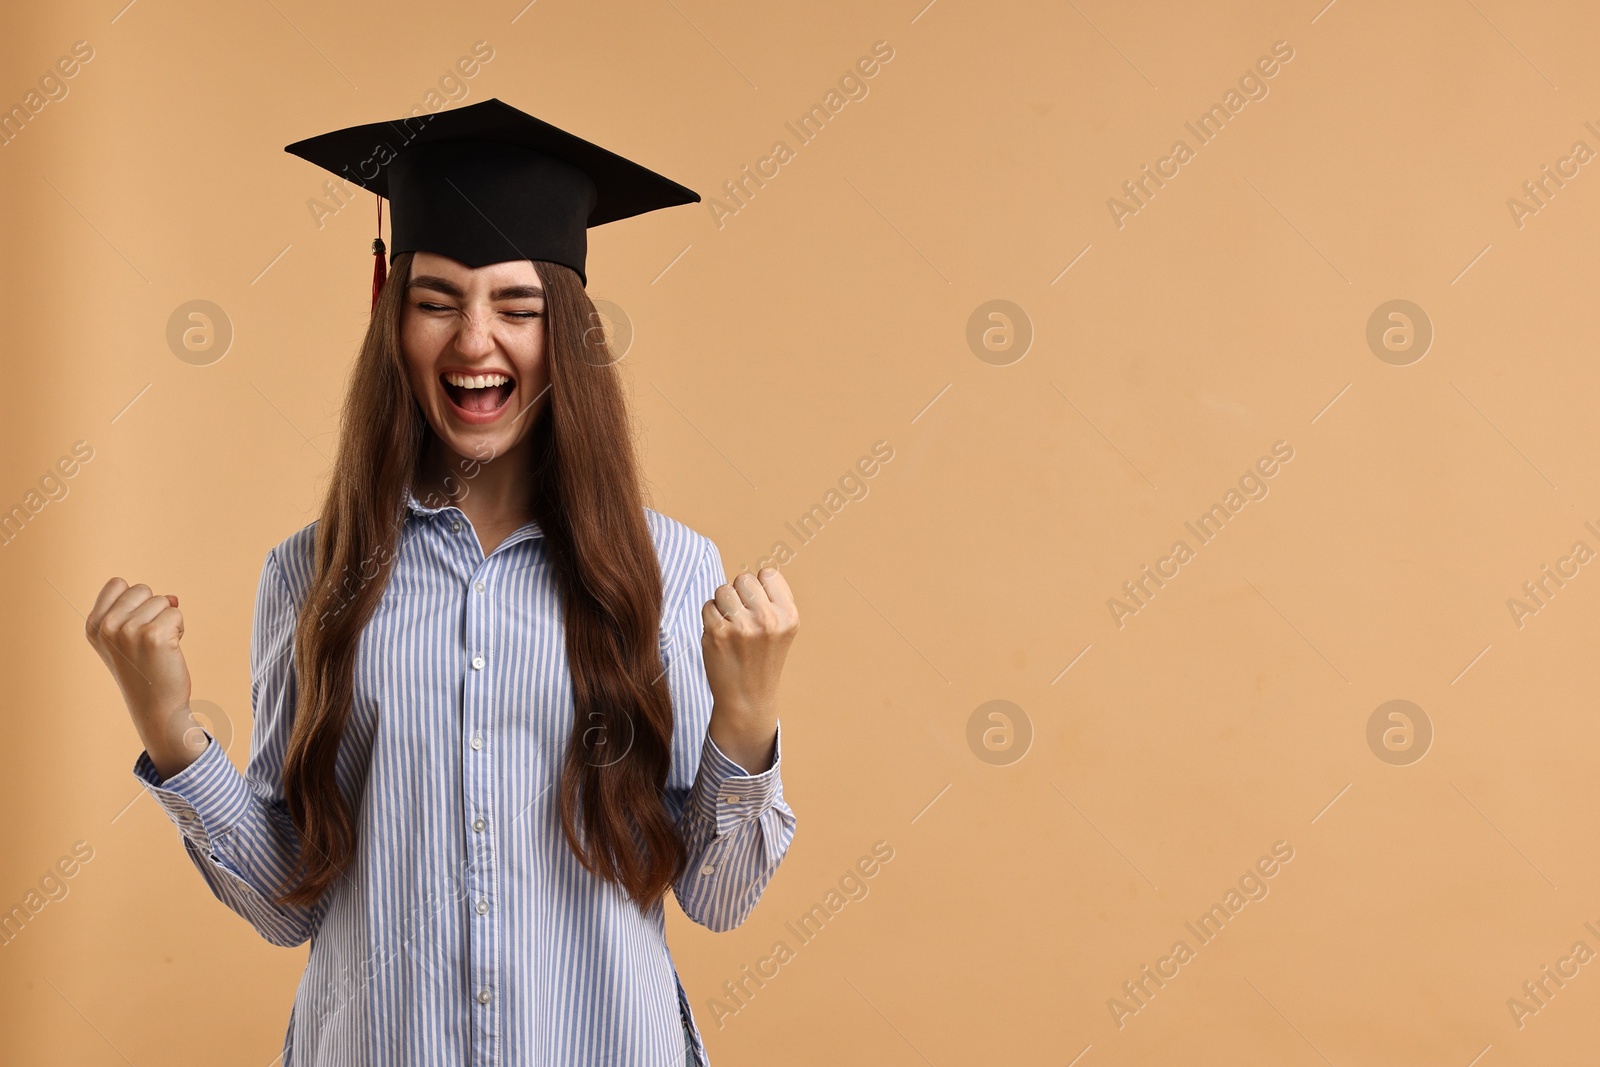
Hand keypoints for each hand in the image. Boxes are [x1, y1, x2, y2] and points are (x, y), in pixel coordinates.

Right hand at [85, 578, 199, 779]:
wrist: (156, 705)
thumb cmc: (144, 669)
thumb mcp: (124, 638)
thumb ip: (136, 611)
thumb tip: (173, 597)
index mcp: (93, 625)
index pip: (117, 584)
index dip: (135, 600)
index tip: (134, 627)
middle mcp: (107, 626)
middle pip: (142, 589)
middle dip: (153, 609)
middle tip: (148, 640)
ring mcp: (128, 630)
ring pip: (162, 600)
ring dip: (168, 620)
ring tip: (158, 647)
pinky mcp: (153, 636)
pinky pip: (176, 613)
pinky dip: (179, 628)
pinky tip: (169, 650)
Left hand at [701, 567, 797, 772]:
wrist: (748, 698)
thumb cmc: (763, 659)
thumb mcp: (782, 629)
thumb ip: (772, 600)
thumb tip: (753, 574)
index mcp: (788, 615)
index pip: (768, 574)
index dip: (759, 588)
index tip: (758, 608)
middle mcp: (768, 619)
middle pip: (743, 579)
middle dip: (739, 594)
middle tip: (742, 618)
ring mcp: (742, 626)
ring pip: (722, 589)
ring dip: (722, 604)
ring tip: (731, 625)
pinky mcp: (717, 633)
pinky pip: (708, 606)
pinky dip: (710, 618)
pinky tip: (720, 635)